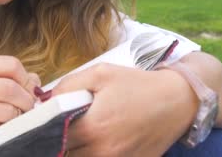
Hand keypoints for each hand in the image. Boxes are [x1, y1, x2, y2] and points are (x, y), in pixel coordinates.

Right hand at [0, 56, 40, 150]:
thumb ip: (17, 80)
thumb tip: (36, 83)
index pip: (12, 64)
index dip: (26, 80)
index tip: (31, 90)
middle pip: (10, 87)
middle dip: (26, 100)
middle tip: (28, 107)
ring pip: (7, 109)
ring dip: (18, 115)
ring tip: (15, 116)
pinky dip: (6, 127)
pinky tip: (1, 125)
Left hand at [52, 63, 197, 155]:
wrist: (176, 101)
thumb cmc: (137, 85)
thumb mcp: (100, 73)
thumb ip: (68, 86)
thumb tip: (45, 101)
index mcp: (92, 128)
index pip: (53, 136)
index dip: (47, 126)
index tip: (48, 119)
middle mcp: (102, 152)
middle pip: (65, 152)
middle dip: (61, 139)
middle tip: (67, 124)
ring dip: (77, 149)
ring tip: (86, 131)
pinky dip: (95, 153)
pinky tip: (102, 140)